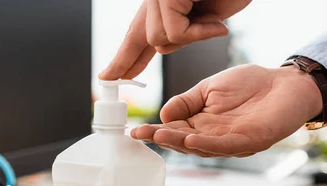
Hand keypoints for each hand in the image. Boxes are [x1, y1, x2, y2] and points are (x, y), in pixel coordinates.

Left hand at [99, 0, 251, 79]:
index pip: (137, 33)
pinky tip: (217, 22)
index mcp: (163, 3)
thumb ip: (181, 32)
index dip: (124, 57)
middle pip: (148, 38)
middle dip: (159, 49)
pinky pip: (175, 32)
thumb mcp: (205, 17)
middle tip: (171, 46)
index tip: (109, 76)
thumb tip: (161, 48)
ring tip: (214, 20)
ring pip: (159, 38)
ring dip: (193, 36)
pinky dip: (200, 32)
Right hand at [131, 65, 322, 156]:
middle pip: (184, 142)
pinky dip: (207, 144)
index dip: (156, 130)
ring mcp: (232, 141)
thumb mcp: (210, 87)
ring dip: (180, 143)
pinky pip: (226, 145)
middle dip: (163, 139)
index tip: (136, 130)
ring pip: (202, 146)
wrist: (285, 82)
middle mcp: (215, 136)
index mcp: (203, 123)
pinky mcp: (250, 140)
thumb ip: (187, 101)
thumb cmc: (251, 84)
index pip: (175, 129)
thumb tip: (163, 113)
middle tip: (144, 135)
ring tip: (161, 136)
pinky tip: (191, 139)